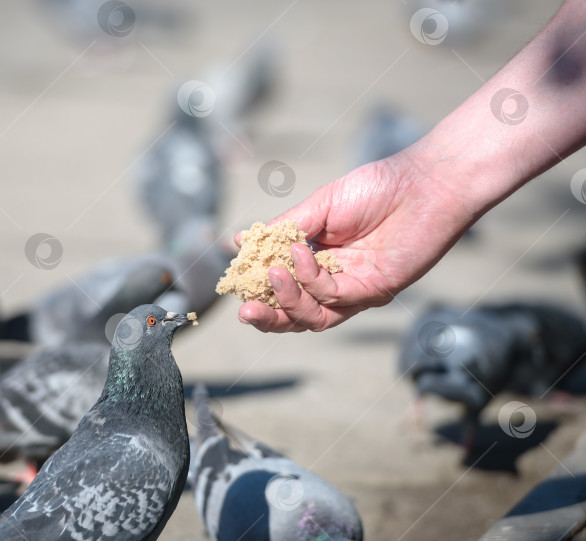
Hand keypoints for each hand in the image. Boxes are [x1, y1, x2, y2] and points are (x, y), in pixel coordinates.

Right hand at [237, 155, 473, 331]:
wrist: (424, 184)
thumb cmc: (376, 189)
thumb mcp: (318, 207)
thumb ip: (284, 229)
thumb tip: (241, 243)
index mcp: (318, 261)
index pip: (282, 287)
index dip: (257, 289)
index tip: (235, 281)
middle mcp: (334, 281)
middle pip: (294, 314)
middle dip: (267, 315)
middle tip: (244, 310)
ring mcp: (354, 290)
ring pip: (313, 317)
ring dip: (287, 302)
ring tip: (270, 276)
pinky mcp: (374, 292)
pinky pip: (334, 297)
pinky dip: (312, 279)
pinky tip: (301, 253)